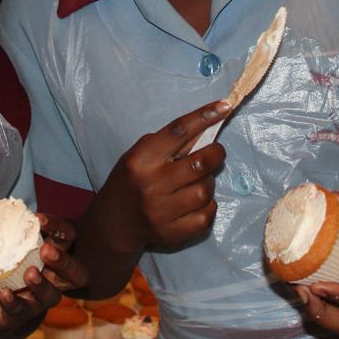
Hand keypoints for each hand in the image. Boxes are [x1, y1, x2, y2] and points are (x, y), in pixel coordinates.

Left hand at [0, 214, 88, 338]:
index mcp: (53, 255)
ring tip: (30, 273)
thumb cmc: (1, 265)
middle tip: (46, 250)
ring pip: (52, 296)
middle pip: (76, 273)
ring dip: (42, 284)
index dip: (58, 227)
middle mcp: (53, 279)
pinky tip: (5, 293)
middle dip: (64, 261)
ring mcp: (39, 299)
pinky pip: (21, 310)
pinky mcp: (21, 314)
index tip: (38, 218)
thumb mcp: (4, 245)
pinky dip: (13, 301)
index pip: (67, 237)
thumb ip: (5, 231)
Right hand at [95, 100, 229, 254]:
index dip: (204, 116)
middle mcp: (151, 184)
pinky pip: (207, 214)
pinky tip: (196, 202)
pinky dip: (208, 205)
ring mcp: (162, 212)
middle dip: (216, 154)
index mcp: (141, 159)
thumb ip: (169, 143)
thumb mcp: (140, 155)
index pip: (178, 131)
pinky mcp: (172, 233)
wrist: (114, 223)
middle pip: (200, 163)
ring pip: (206, 190)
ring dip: (208, 182)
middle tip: (215, 153)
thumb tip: (208, 126)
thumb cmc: (131, 180)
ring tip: (198, 181)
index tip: (224, 106)